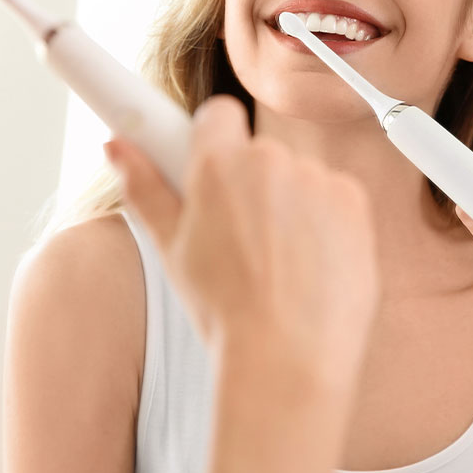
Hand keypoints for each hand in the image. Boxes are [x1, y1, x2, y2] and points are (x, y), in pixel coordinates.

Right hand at [104, 96, 378, 396]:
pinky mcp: (354, 200)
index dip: (215, 141)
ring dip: (291, 205)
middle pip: (260, 152)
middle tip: (242, 238)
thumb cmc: (225, 312)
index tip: (213, 167)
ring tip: (279, 263)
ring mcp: (318, 179)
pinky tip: (311, 264)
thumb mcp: (171, 250)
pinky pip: (334, 197)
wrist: (287, 358)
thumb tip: (117, 146)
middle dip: (252, 184)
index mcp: (219, 165)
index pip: (219, 114)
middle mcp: (271, 160)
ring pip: (299, 177)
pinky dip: (327, 222)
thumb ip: (145, 187)